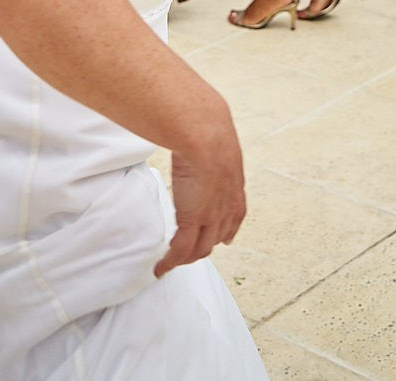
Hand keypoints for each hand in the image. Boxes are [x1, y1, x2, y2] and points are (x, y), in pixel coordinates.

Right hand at [154, 122, 245, 278]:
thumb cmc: (208, 128)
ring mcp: (211, 216)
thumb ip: (209, 146)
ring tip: (172, 261)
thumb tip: (196, 132)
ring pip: (200, 249)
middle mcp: (227, 206)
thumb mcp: (216, 140)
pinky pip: (180, 250)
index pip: (234, 217)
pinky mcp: (192, 219)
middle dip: (205, 247)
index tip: (224, 239)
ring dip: (186, 258)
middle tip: (190, 251)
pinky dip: (170, 262)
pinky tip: (161, 267)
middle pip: (218, 238)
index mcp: (235, 187)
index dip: (227, 231)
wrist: (206, 133)